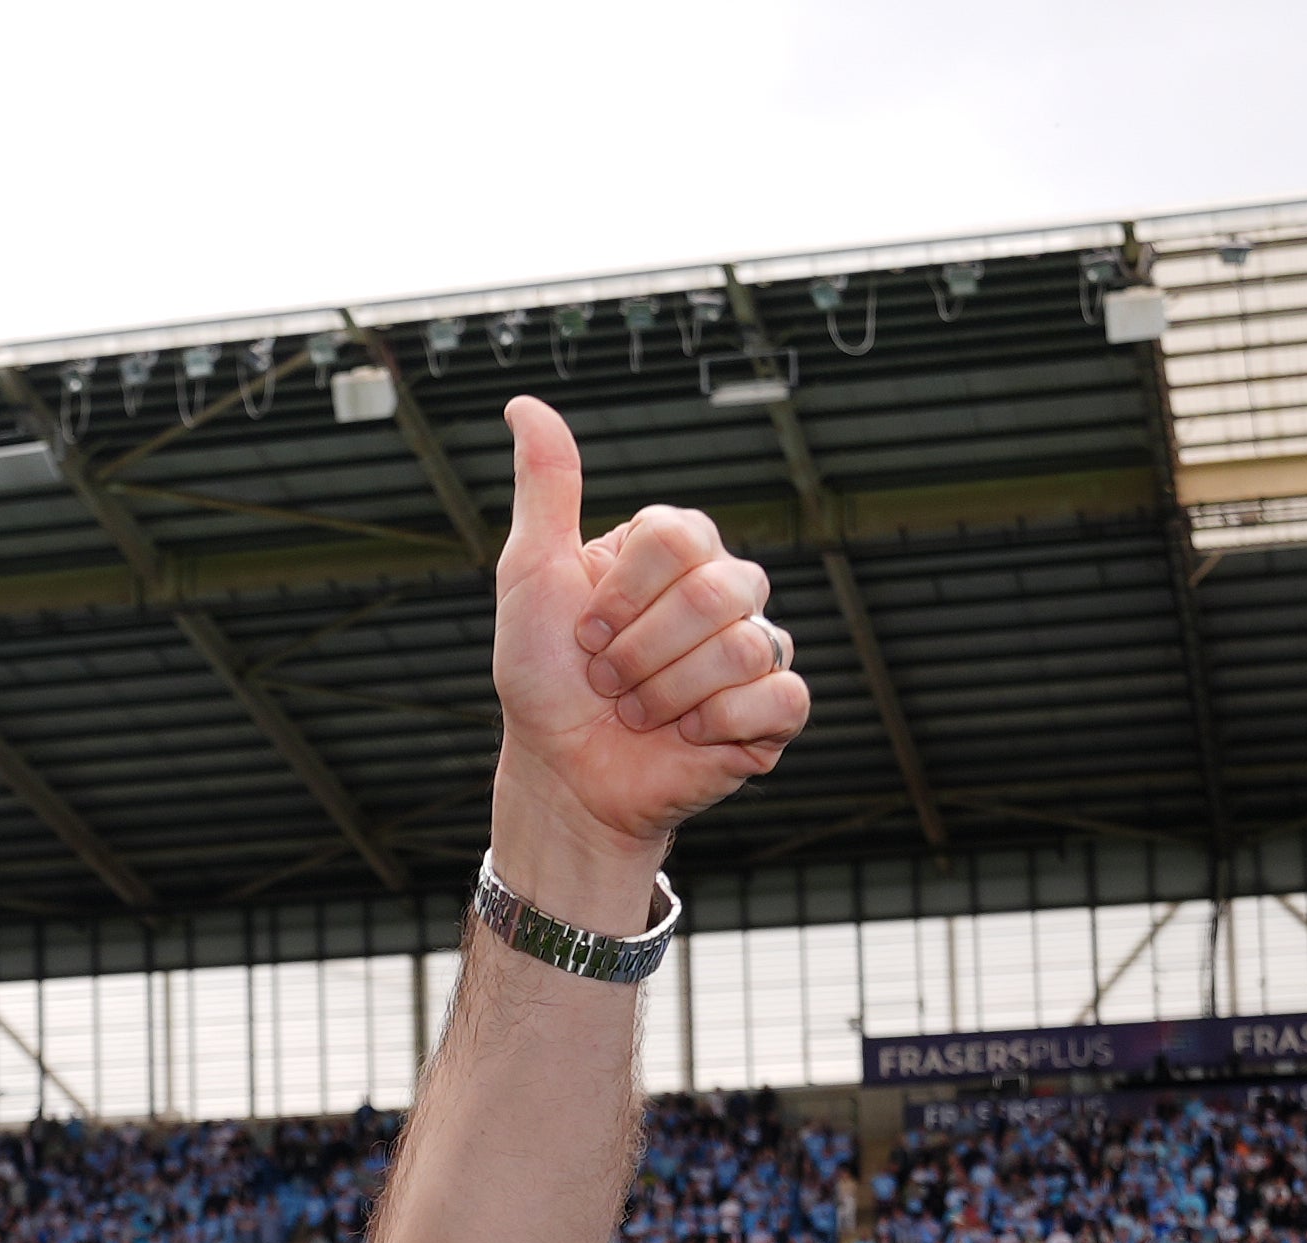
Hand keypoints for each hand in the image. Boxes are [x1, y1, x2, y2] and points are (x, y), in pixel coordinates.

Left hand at [485, 398, 806, 903]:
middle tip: (607, 679)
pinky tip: (689, 734)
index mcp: (676, 551)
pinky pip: (782, 696)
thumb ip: (544, 489)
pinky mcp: (773, 711)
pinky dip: (723, 722)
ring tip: (637, 711)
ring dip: (667, 694)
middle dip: (639, 652)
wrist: (560, 774)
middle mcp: (724, 590)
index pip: (678, 537)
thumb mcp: (530, 576)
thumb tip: (524, 404)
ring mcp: (754, 649)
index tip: (585, 631)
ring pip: (743, 648)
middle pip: (713, 593)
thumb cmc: (543, 678)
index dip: (621, 595)